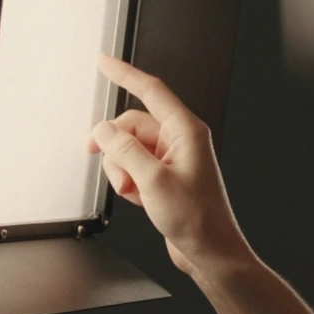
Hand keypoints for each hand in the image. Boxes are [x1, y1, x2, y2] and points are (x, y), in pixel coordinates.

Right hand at [86, 53, 250, 276]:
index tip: (105, 62)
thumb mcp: (152, 181)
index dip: (125, 74)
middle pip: (132, 126)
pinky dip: (129, 180)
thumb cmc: (197, 219)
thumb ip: (124, 151)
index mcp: (185, 131)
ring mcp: (172, 159)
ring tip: (130, 191)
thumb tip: (104, 130)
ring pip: (129, 148)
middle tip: (108, 165)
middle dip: (116, 147)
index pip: (151, 91)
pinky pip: (135, 166)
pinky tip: (137, 198)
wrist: (209, 251)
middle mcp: (180, 140)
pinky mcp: (165, 176)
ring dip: (121, 168)